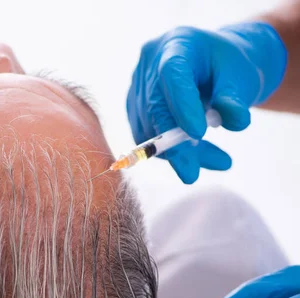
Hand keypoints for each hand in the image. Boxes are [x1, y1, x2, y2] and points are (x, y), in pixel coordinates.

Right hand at [127, 23, 286, 183]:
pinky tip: (198, 157)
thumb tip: (236, 122)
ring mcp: (136, 88)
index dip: (181, 104)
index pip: (173, 74)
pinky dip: (172, 153)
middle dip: (174, 144)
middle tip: (191, 174)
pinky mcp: (134, 110)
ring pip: (150, 128)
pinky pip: (147, 137)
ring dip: (180, 153)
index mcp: (176, 44)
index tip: (198, 133)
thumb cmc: (228, 68)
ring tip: (219, 161)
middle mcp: (148, 65)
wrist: (213, 67)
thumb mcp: (241, 77)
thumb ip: (236, 98)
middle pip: (155, 107)